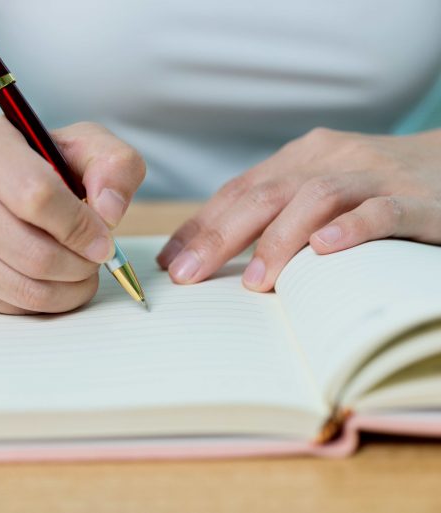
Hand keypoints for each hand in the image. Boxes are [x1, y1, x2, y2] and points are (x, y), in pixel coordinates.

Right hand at [0, 117, 145, 313]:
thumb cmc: (29, 163)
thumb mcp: (79, 145)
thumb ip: (113, 165)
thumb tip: (110, 211)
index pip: (36, 195)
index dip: (80, 227)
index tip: (103, 240)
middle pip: (28, 251)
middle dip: (76, 266)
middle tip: (94, 262)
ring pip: (17, 287)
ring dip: (63, 291)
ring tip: (79, 275)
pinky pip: (1, 304)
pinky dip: (37, 302)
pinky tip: (48, 281)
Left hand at [157, 127, 440, 290]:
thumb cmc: (378, 188)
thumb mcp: (322, 189)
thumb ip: (277, 211)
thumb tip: (212, 253)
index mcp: (304, 157)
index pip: (239, 189)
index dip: (200, 224)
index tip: (169, 260)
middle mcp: (333, 159)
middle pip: (264, 194)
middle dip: (219, 236)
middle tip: (188, 275)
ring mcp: (376, 176)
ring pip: (316, 198)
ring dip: (279, 241)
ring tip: (255, 282)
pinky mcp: (420, 200)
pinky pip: (381, 212)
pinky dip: (352, 230)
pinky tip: (325, 251)